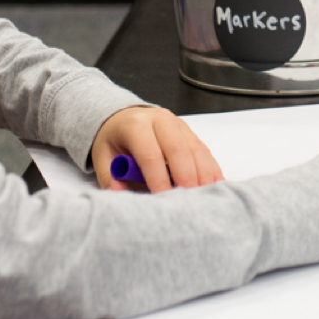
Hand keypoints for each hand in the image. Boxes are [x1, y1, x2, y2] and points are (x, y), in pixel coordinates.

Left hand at [91, 105, 224, 191]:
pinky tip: (215, 184)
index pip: (150, 153)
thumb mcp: (103, 156)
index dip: (158, 178)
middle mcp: (160, 120)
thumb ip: (110, 176)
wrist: (125, 117)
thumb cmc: (115, 140)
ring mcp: (179, 125)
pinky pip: (204, 150)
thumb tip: (120, 193)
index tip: (163, 198)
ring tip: (205, 197)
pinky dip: (211, 168)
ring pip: (196, 149)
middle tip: (189, 201)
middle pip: (178, 149)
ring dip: (203, 174)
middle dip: (186, 177)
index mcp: (135, 125)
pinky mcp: (190, 132)